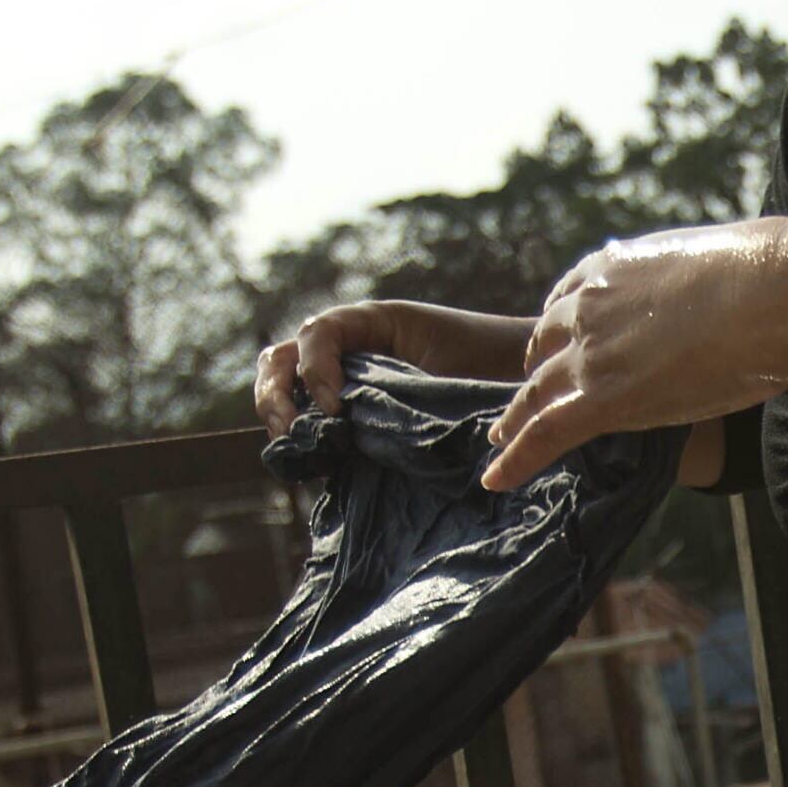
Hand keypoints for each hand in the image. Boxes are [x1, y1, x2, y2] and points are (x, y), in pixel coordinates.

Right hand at [254, 299, 530, 433]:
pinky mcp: (349, 410)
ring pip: (284, 385)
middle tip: (291, 431)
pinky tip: (315, 464)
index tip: (335, 409)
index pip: (317, 333)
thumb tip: (349, 425)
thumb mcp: (442, 370)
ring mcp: (342, 376)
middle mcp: (348, 345)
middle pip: (281, 358)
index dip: (315, 370)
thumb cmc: (485, 363)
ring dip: (279, 414)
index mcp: (370, 321)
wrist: (512, 378)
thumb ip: (396, 390)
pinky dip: (302, 437)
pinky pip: (309, 418)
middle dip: (275, 394)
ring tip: (295, 449)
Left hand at [481, 223, 787, 492]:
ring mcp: (592, 353)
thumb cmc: (775, 274)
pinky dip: (515, 459)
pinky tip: (494, 479)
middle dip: (537, 369)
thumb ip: (723, 272)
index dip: (561, 326)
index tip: (557, 340)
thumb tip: (765, 270)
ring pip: (536, 391)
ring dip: (515, 415)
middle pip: (545, 344)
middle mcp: (592, 306)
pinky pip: (543, 433)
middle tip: (531, 392)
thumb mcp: (732, 259)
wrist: (775, 293)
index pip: (572, 297)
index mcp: (618, 267)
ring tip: (499, 437)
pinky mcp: (602, 400)